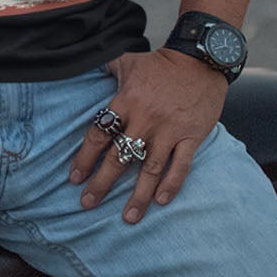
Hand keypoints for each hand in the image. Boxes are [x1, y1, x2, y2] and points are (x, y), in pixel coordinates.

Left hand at [67, 49, 227, 221]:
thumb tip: (80, 63)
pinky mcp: (192, 136)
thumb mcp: (128, 60)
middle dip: (102, 183)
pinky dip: (172, 183)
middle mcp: (145, 119)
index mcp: (126, 102)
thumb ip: (104, 67)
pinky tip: (161, 201)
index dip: (85, 158)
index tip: (74, 178)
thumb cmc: (161, 63)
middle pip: (119, 156)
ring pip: (150, 168)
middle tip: (88, 203)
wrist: (202, 59)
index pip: (99, 134)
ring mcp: (169, 129)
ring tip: (128, 217)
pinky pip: (181, 164)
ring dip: (139, 195)